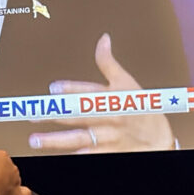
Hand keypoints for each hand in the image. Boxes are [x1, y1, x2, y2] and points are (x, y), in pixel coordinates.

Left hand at [29, 33, 174, 153]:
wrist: (161, 139)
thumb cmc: (140, 108)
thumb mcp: (127, 83)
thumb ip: (108, 63)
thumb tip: (103, 38)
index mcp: (112, 97)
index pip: (90, 91)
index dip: (72, 89)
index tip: (53, 89)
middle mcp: (110, 116)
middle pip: (80, 115)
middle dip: (56, 115)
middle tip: (32, 116)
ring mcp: (110, 137)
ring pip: (80, 138)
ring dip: (56, 140)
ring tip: (34, 140)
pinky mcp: (111, 153)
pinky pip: (92, 155)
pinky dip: (79, 155)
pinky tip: (64, 156)